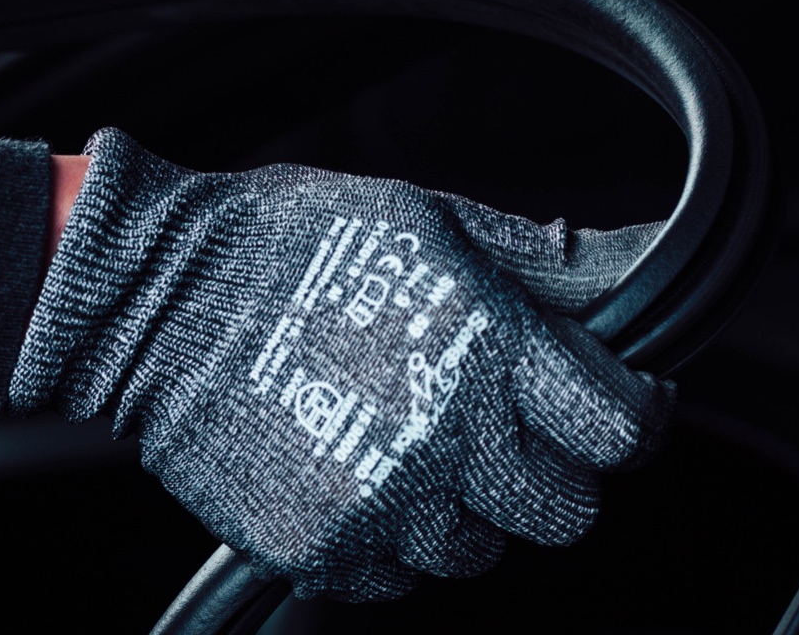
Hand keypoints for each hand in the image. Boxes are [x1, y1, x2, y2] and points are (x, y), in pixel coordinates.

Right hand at [10, 128, 672, 599]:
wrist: (154, 299)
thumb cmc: (294, 245)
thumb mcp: (436, 221)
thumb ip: (549, 265)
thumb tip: (645, 272)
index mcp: (490, 349)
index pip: (622, 432)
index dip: (631, 418)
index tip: (613, 404)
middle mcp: (449, 439)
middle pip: (569, 509)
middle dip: (552, 470)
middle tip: (505, 424)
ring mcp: (386, 507)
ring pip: (485, 550)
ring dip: (468, 507)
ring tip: (412, 437)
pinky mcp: (325, 551)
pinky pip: (402, 576)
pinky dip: (394, 536)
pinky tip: (358, 466)